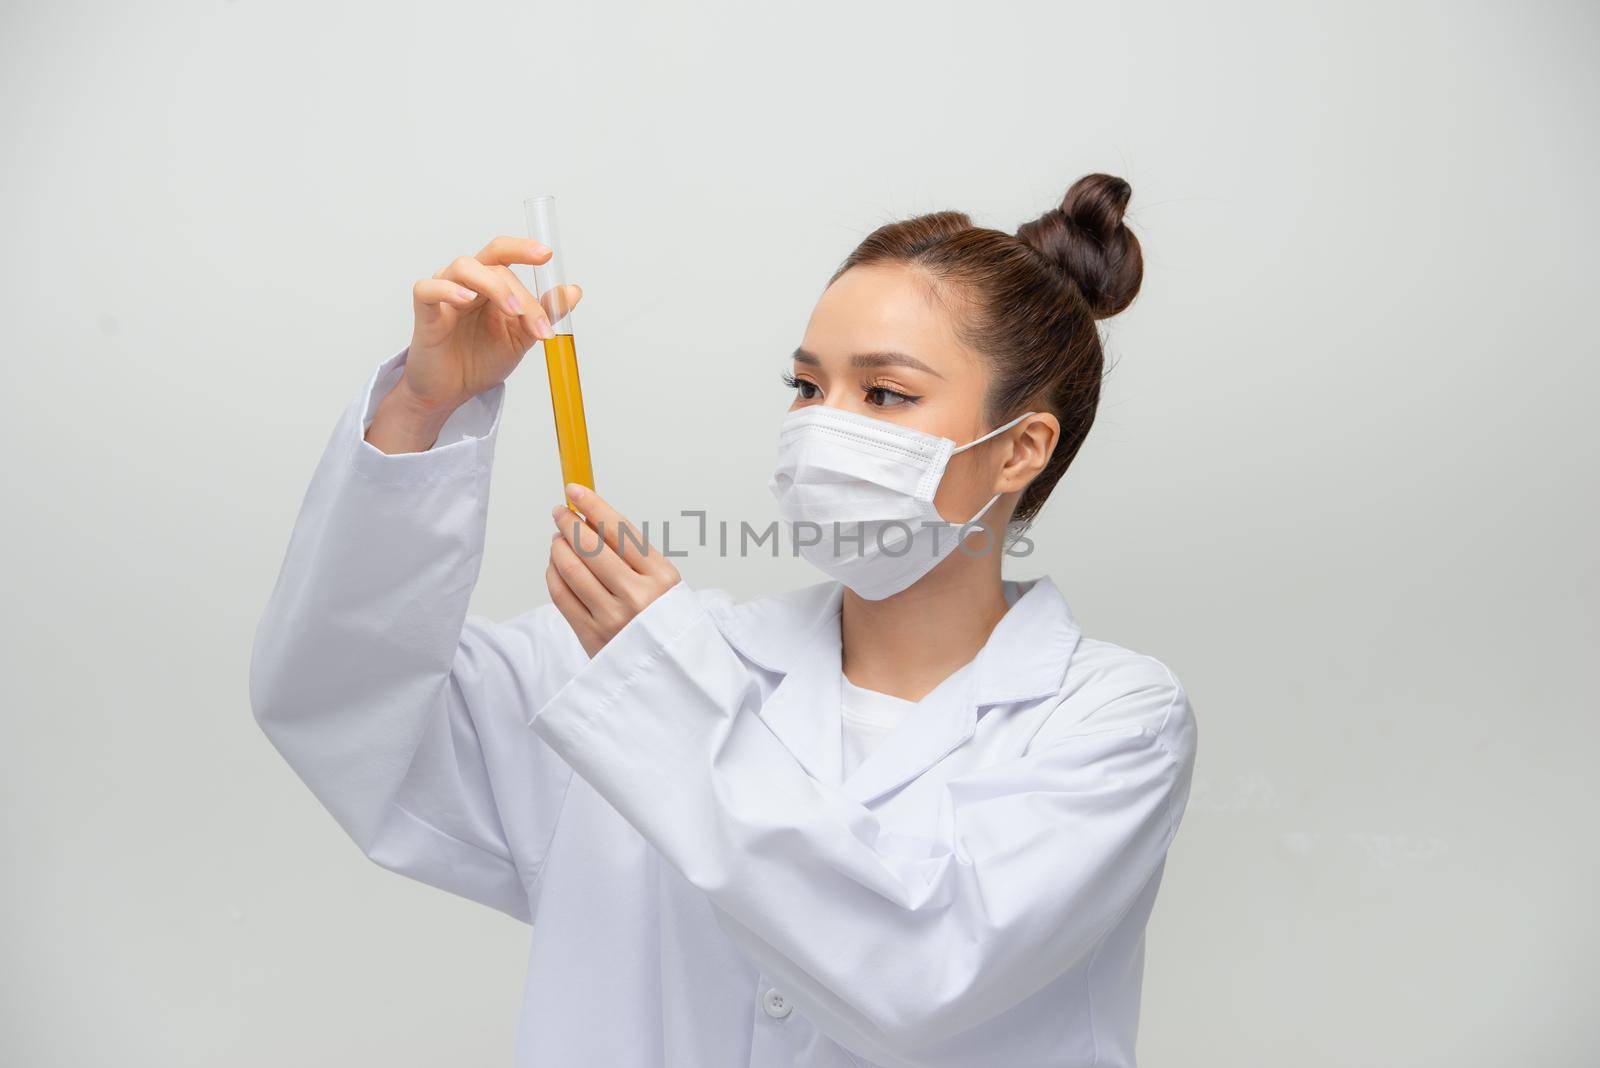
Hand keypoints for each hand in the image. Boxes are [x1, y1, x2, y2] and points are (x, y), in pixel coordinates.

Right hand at [366, 236, 583, 453]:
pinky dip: (448, 289)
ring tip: (513, 312)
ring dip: (493, 286)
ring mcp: (444, 292)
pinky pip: (428, 288)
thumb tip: (573, 291)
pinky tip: (466, 300)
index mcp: (490, 284)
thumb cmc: (480, 360)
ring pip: (465, 267)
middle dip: (521, 293)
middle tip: (537, 323)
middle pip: (493, 263)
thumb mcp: (522, 338)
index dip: (523, 248)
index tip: (547, 255)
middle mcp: (467, 281)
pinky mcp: (424, 311)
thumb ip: (545, 314)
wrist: (452, 392)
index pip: (504, 253)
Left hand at [547, 484, 681, 657]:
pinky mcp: (592, 636)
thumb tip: (592, 519)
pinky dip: (553, 574)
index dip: (593, 505)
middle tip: (561, 513)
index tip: (576, 491)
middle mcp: (637, 595)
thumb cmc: (665, 621)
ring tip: (558, 540)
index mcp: (662, 576)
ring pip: (571, 568)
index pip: (619, 530)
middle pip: (590, 546)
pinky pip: (561, 596)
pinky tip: (556, 566)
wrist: (669, 672)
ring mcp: (612, 617)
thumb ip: (632, 555)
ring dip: (558, 547)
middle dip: (569, 523)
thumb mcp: (665, 583)